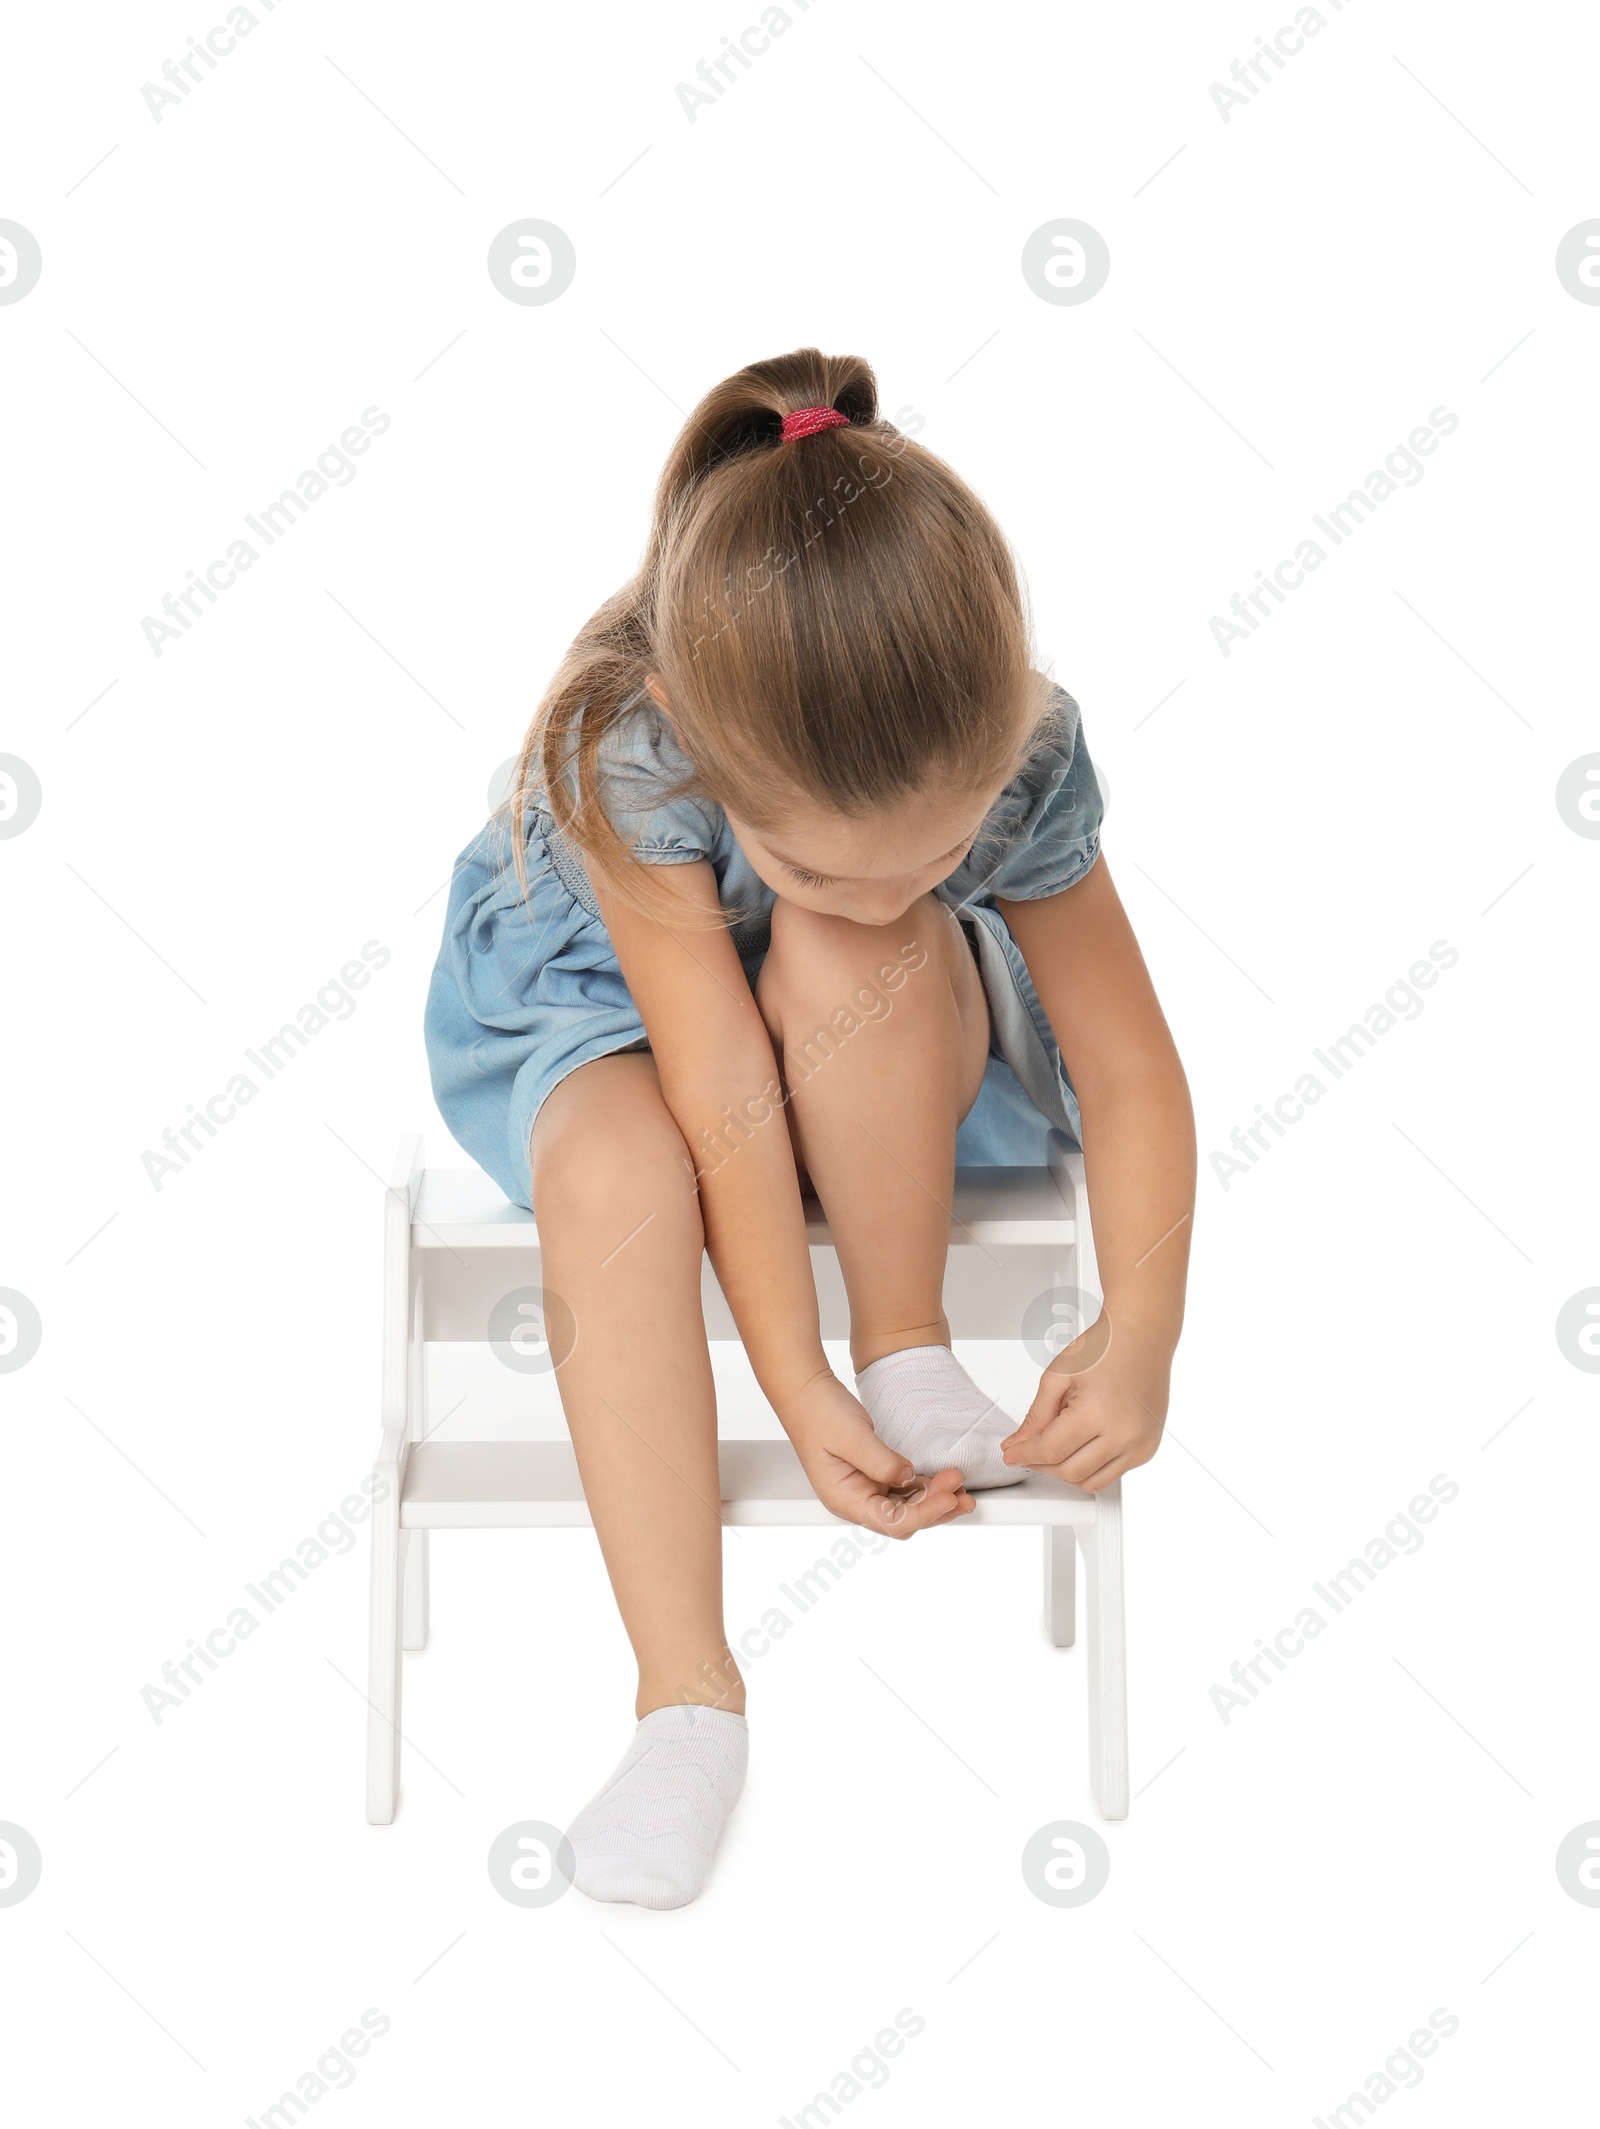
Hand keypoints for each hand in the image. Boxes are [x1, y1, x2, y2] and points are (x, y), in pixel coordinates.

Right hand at [781, 1371, 974, 1538]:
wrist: (806, 1391)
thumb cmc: (818, 1414)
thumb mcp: (852, 1437)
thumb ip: (882, 1462)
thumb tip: (908, 1478)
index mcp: (845, 1499)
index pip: (892, 1522)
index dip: (926, 1513)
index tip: (950, 1496)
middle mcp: (856, 1500)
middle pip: (904, 1519)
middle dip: (936, 1508)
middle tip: (963, 1491)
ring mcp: (865, 1488)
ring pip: (907, 1506)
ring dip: (935, 1498)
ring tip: (961, 1486)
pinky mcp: (874, 1473)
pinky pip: (904, 1488)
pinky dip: (925, 1486)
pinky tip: (943, 1479)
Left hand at [1001, 1312, 1170, 1491]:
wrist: (1142, 1337)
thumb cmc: (1104, 1348)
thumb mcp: (1058, 1376)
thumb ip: (1036, 1415)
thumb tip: (1018, 1444)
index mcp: (1097, 1413)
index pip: (1051, 1450)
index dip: (1024, 1455)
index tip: (1011, 1454)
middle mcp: (1123, 1435)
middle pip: (1069, 1471)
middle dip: (1041, 1465)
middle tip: (1027, 1451)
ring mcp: (1140, 1445)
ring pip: (1091, 1482)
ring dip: (1065, 1473)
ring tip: (1054, 1449)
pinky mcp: (1148, 1449)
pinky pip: (1112, 1475)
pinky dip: (1090, 1469)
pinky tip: (1080, 1448)